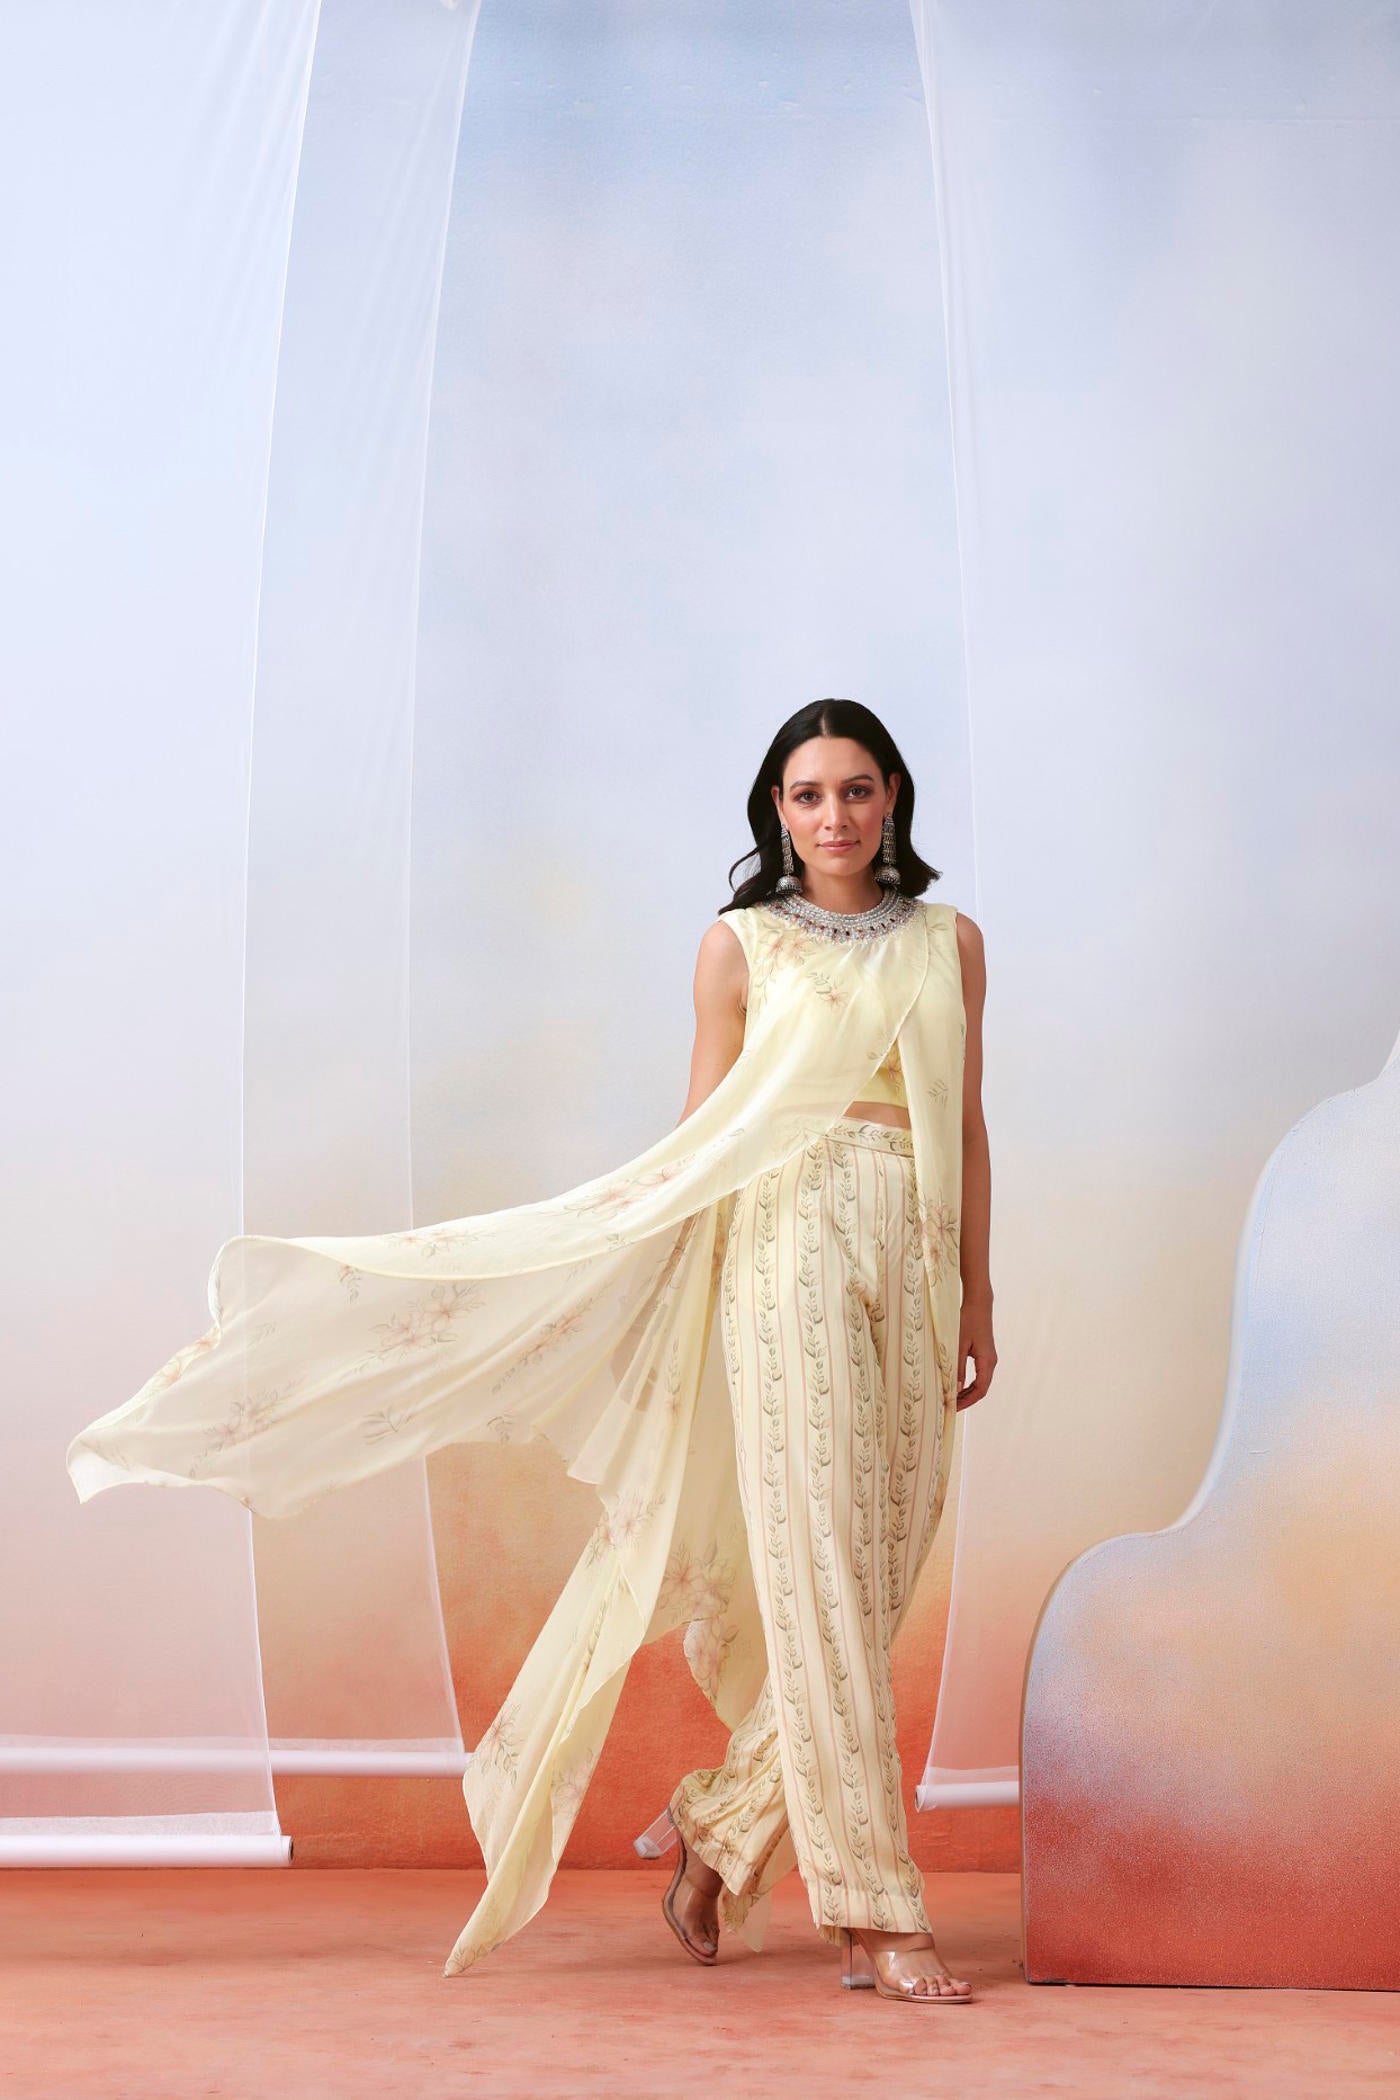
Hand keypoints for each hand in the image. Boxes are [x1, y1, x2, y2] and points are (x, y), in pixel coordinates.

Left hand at [955, 1295, 995, 1409]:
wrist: (979, 1304)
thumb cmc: (968, 1321)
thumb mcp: (958, 1345)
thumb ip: (957, 1367)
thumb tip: (954, 1388)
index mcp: (987, 1362)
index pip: (980, 1390)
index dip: (967, 1401)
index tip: (953, 1407)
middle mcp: (991, 1362)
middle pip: (981, 1389)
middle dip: (966, 1399)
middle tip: (950, 1406)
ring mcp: (989, 1359)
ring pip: (980, 1383)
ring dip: (967, 1392)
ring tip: (952, 1399)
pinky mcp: (985, 1355)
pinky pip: (979, 1375)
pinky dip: (969, 1383)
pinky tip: (957, 1385)